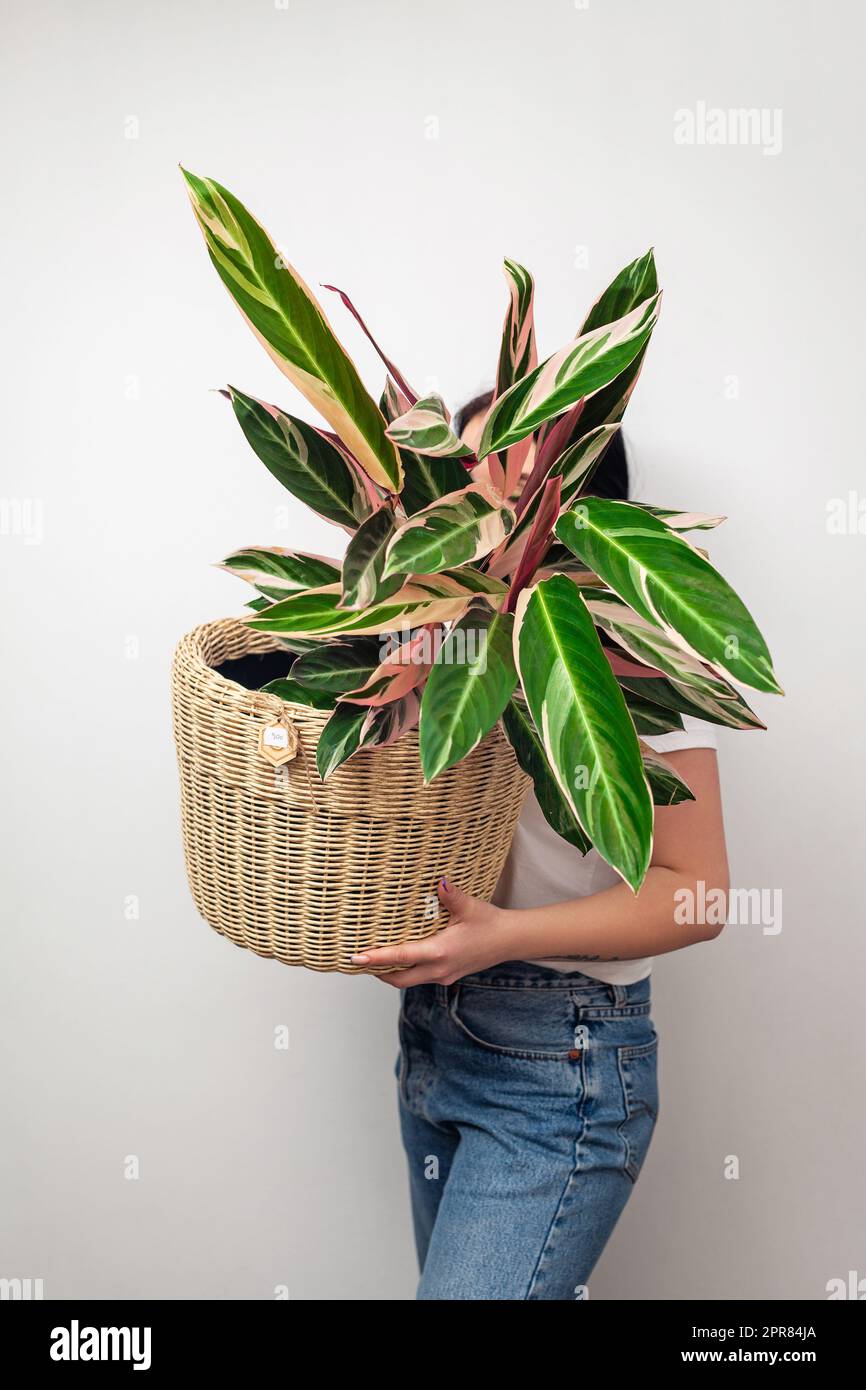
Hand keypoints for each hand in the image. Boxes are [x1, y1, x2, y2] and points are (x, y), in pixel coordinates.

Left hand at [351, 879, 516, 987]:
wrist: (510, 941)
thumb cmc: (491, 924)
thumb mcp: (469, 907)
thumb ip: (451, 895)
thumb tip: (439, 881)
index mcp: (440, 952)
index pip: (400, 957)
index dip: (375, 958)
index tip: (355, 958)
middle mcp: (439, 969)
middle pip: (398, 978)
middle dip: (377, 972)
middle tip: (359, 960)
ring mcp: (443, 975)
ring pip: (409, 980)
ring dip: (391, 972)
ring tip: (375, 958)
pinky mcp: (448, 975)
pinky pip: (421, 976)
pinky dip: (407, 969)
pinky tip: (403, 956)